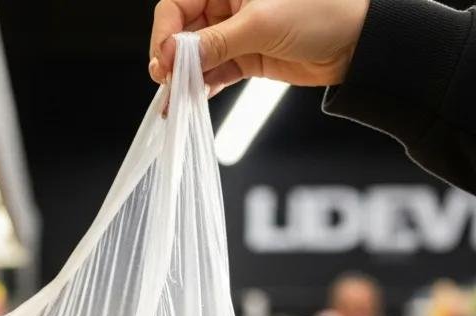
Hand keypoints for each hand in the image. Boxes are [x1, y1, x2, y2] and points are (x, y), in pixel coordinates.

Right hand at [149, 0, 369, 96]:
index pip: (178, 3)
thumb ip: (214, 42)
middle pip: (182, 31)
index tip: (164, 59)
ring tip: (175, 99)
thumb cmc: (321, 12)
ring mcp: (235, 32)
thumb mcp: (260, 24)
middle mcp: (228, 4)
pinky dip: (202, 86)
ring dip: (184, 78)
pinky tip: (193, 99)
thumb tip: (174, 56)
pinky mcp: (245, 56)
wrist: (357, 41)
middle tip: (167, 82)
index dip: (165, 31)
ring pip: (196, 56)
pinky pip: (214, 72)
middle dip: (172, 58)